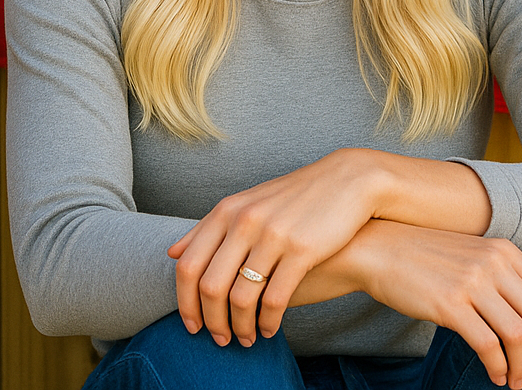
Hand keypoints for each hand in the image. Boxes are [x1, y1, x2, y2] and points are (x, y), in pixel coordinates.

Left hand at [167, 149, 377, 346]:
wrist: (349, 182)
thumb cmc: (296, 197)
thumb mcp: (250, 202)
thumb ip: (210, 227)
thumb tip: (172, 252)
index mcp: (228, 210)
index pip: (188, 266)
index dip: (184, 303)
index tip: (192, 325)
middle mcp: (245, 221)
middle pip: (210, 287)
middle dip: (211, 323)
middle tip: (219, 340)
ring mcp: (273, 235)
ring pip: (240, 298)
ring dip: (239, 328)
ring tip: (246, 339)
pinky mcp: (302, 250)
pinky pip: (273, 300)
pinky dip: (267, 323)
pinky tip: (270, 330)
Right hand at [352, 221, 521, 389]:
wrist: (381, 249)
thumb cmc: (427, 258)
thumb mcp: (474, 255)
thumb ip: (503, 276)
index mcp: (505, 251)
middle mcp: (494, 262)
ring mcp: (472, 281)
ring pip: (518, 335)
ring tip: (516, 382)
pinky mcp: (450, 304)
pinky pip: (488, 345)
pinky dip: (498, 367)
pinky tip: (495, 376)